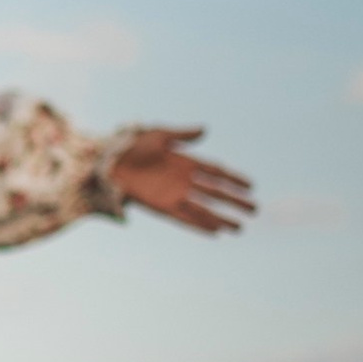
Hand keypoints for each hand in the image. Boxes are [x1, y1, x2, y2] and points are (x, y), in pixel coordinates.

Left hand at [107, 126, 254, 235]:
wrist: (108, 161)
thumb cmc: (132, 145)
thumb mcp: (159, 135)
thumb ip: (183, 135)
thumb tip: (206, 129)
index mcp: (186, 162)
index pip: (216, 173)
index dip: (234, 179)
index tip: (252, 186)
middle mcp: (184, 181)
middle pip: (215, 193)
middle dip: (235, 202)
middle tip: (255, 210)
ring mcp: (174, 195)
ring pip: (204, 209)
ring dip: (221, 218)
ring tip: (240, 229)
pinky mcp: (162, 207)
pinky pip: (185, 218)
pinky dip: (200, 225)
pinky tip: (216, 232)